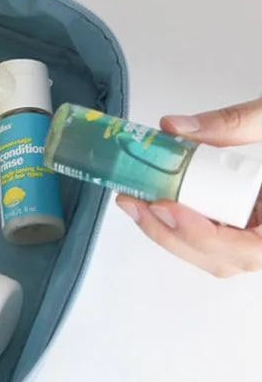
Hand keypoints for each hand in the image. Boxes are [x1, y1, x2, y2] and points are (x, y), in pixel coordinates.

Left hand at [116, 99, 261, 277]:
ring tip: (137, 200)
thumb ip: (237, 122)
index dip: (204, 235)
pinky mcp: (256, 223)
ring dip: (174, 231)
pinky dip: (188, 220)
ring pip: (220, 253)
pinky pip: (222, 234)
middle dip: (173, 234)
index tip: (168, 206)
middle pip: (226, 259)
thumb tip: (175, 128)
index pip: (249, 251)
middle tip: (133, 201)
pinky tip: (160, 199)